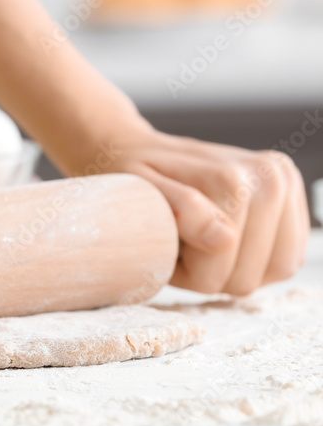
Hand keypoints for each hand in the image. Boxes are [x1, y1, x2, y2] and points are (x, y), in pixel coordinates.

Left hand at [106, 127, 308, 294]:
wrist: (139, 150)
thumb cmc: (133, 178)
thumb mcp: (139, 193)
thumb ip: (181, 211)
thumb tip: (225, 239)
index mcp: (233, 180)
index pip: (220, 263)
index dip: (183, 268)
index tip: (162, 244)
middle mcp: (269, 179)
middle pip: (246, 276)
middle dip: (207, 273)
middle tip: (180, 244)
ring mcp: (285, 186)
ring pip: (272, 271)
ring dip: (232, 271)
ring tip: (200, 244)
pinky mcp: (292, 199)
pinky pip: (285, 261)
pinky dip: (255, 263)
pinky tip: (226, 244)